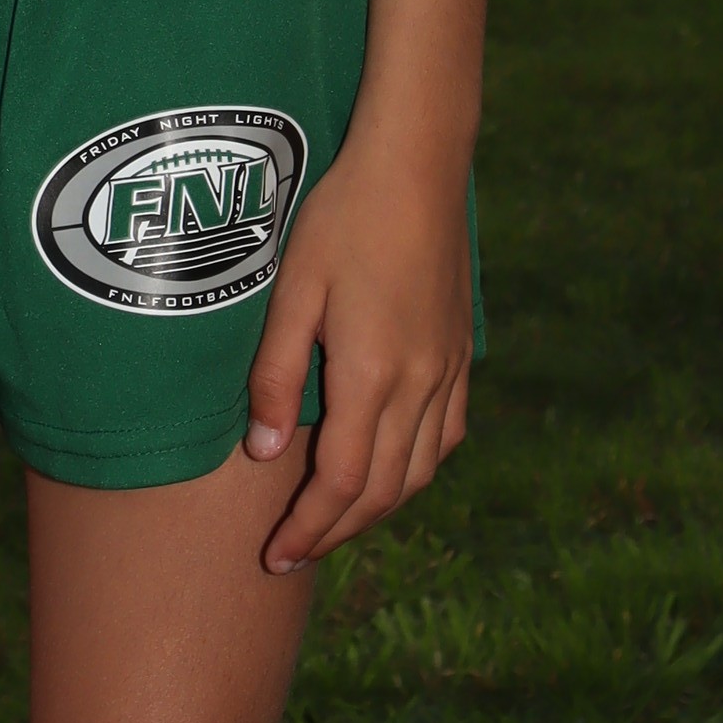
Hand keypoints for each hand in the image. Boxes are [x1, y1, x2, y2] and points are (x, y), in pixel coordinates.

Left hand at [240, 139, 473, 571]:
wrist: (419, 165)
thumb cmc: (344, 218)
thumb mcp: (293, 290)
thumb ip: (275, 375)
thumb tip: (261, 452)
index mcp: (372, 375)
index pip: (340, 483)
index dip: (308, 529)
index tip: (275, 557)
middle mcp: (419, 385)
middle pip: (381, 491)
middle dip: (336, 532)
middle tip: (295, 554)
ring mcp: (448, 372)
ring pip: (419, 472)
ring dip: (376, 509)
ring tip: (334, 523)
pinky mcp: (461, 354)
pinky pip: (445, 438)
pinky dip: (414, 471)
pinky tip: (389, 469)